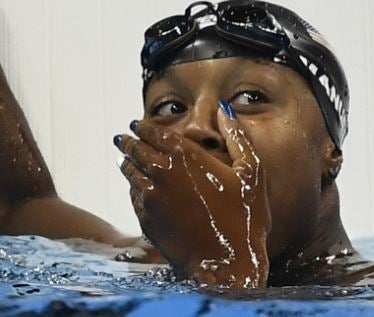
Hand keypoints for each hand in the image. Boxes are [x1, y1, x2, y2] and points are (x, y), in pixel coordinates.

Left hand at [116, 102, 270, 287]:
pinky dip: (131, 187)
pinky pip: (133, 196)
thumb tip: (224, 109)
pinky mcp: (146, 219)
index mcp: (185, 156)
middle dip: (128, 141)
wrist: (228, 264)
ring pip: (130, 172)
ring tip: (123, 158)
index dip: (144, 126)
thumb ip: (237, 136)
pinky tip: (134, 186)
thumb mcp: (251, 172)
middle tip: (122, 138)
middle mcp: (161, 172)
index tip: (137, 123)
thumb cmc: (245, 218)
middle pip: (136, 150)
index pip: (154, 132)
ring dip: (126, 162)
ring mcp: (150, 197)